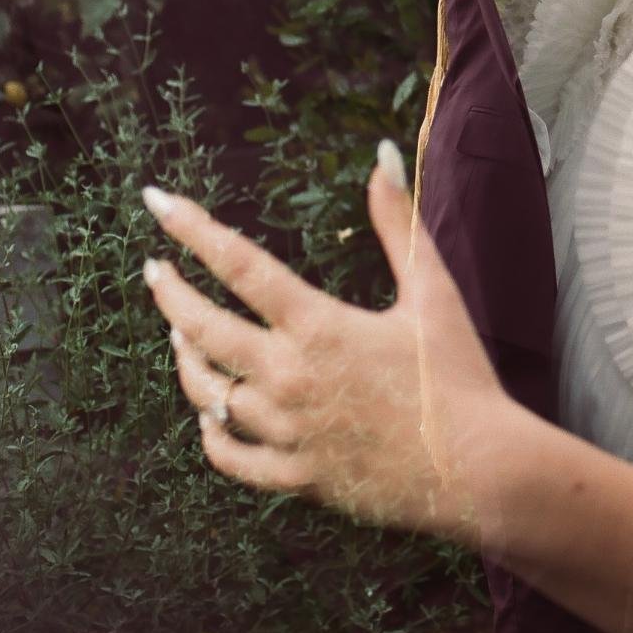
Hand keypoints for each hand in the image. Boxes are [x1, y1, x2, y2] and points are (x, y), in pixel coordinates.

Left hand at [140, 142, 508, 538]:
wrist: (479, 469)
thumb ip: (399, 222)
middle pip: (204, 329)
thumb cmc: (459, 376)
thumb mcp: (433, 291)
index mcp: (320, 326)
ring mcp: (288, 432)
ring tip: (180, 334)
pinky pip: (231, 457)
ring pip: (208, 394)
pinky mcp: (296, 477)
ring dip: (188, 359)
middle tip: (153, 270)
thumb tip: (384, 155)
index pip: (239, 265)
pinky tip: (210, 415)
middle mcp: (291, 378)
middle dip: (170, 294)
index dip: (194, 229)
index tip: (158, 203)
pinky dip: (212, 433)